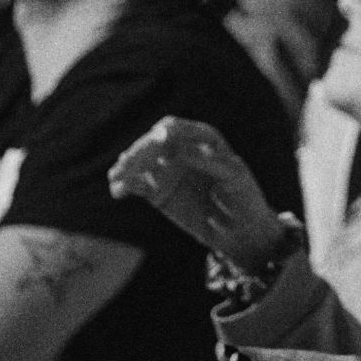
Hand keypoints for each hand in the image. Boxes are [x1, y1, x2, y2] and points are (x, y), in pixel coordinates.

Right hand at [109, 116, 288, 270]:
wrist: (241, 231)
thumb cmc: (244, 198)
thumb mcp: (235, 177)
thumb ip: (211, 162)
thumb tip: (181, 151)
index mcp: (202, 138)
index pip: (175, 128)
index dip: (164, 132)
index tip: (159, 140)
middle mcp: (181, 149)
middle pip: (151, 143)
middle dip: (139, 151)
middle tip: (129, 164)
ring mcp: (167, 169)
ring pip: (140, 161)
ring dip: (126, 166)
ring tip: (116, 177)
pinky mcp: (158, 190)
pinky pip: (137, 183)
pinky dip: (125, 185)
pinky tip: (118, 191)